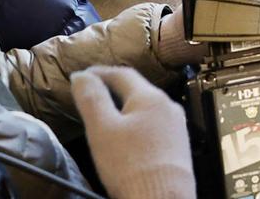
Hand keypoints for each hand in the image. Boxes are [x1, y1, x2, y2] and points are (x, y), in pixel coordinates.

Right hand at [73, 67, 193, 198]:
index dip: (100, 72)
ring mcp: (176, 125)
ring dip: (126, 105)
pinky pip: (154, 124)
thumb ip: (92, 99)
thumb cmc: (130, 164)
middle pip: (137, 88)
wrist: (161, 198)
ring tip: (107, 111)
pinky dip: (137, 121)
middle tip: (92, 90)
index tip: (82, 75)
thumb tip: (82, 76)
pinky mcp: (177, 144)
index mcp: (150, 98)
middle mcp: (168, 107)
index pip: (122, 74)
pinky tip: (128, 134)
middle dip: (113, 87)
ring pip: (147, 107)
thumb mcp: (102, 129)